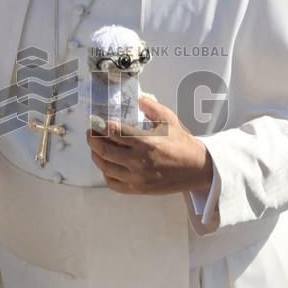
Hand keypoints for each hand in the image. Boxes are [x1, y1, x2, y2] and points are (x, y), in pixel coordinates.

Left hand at [87, 96, 212, 194]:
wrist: (197, 168)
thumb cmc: (182, 143)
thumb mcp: (170, 120)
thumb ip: (151, 107)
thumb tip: (137, 98)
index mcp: (146, 142)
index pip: (114, 132)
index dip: (101, 126)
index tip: (96, 121)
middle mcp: (139, 161)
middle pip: (105, 150)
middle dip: (93, 140)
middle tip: (91, 133)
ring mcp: (137, 178)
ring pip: (106, 167)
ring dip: (96, 156)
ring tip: (95, 148)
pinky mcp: (138, 189)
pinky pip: (113, 183)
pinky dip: (106, 174)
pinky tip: (107, 165)